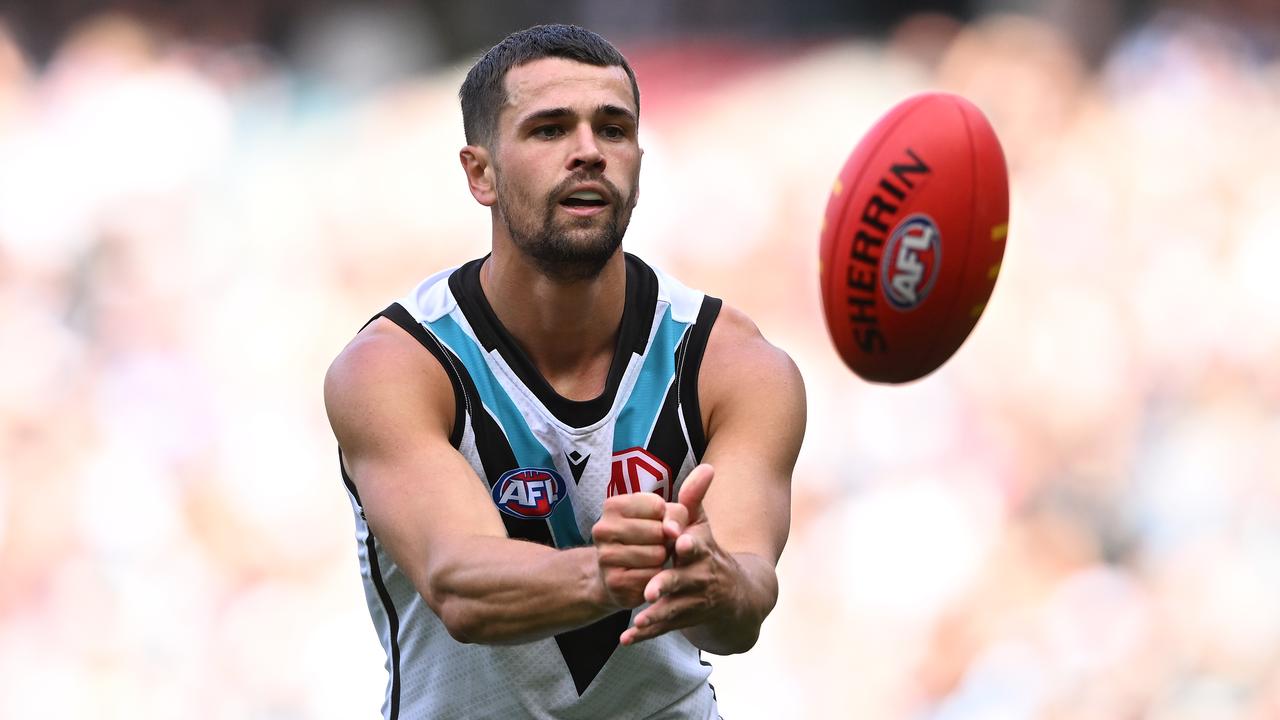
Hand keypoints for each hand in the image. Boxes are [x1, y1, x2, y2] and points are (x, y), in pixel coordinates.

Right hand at [591, 492, 686, 608]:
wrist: (619, 573)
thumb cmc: (646, 537)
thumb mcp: (664, 516)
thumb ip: (680, 509)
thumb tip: (673, 531)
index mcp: (613, 506)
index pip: (658, 506)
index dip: (666, 518)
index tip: (654, 523)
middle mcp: (603, 529)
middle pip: (658, 531)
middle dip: (664, 539)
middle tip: (652, 544)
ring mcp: (606, 556)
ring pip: (656, 554)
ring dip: (661, 559)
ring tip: (648, 559)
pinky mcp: (614, 582)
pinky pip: (652, 577)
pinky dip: (656, 577)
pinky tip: (644, 575)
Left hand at [620, 464, 735, 645]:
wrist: (739, 598)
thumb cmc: (710, 554)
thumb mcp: (705, 527)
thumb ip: (696, 499)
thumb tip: (707, 467)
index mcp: (703, 552)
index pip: (699, 546)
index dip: (690, 544)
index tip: (679, 542)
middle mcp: (702, 578)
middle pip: (686, 581)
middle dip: (669, 584)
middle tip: (651, 588)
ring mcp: (696, 601)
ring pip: (676, 609)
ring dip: (657, 615)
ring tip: (639, 619)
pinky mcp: (686, 620)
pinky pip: (665, 628)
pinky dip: (646, 635)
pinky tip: (626, 638)